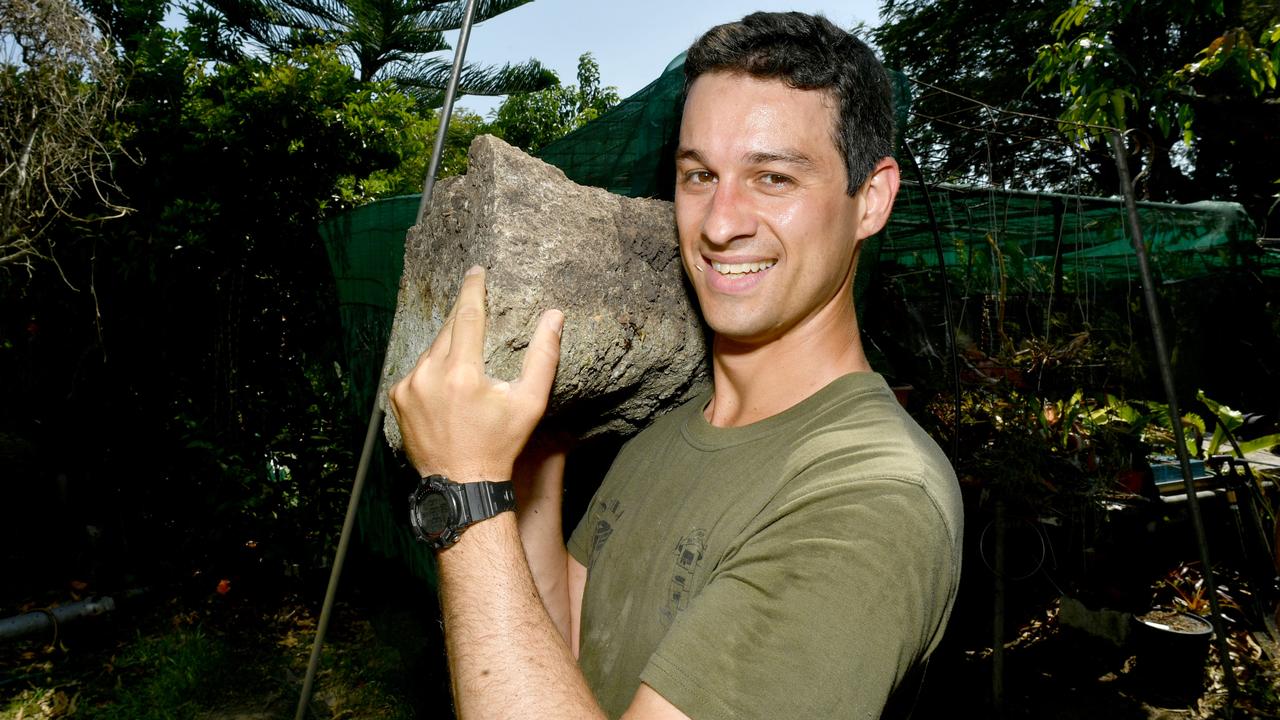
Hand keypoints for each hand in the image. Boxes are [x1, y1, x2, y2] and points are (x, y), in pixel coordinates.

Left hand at [389, 266, 563, 481]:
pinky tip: (447, 383)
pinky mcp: (397, 398)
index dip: (473, 289)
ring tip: (466, 358)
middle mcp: (429, 374)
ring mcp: (409, 386)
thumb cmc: (500, 443)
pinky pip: (417, 370)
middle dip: (463, 317)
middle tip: (476, 306)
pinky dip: (432, 369)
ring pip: (432, 350)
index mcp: (462, 372)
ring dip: (449, 347)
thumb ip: (543, 356)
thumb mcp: (530, 402)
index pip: (467, 315)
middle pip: (448, 330)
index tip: (476, 270)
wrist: (462, 483)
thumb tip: (554, 316)